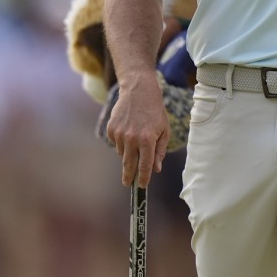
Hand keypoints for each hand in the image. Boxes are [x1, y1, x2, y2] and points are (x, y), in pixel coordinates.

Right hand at [106, 71, 168, 187]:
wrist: (139, 91)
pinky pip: (116, 143)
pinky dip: (121, 142)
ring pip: (122, 153)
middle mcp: (132, 138)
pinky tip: (128, 130)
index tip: (141, 186)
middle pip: (129, 165)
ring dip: (128, 153)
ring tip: (136, 138)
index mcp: (148, 140)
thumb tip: (156, 169)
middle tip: (128, 183)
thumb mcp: (164, 130)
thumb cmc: (155, 111)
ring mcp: (120, 134)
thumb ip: (160, 151)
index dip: (143, 178)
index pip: (144, 166)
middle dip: (129, 176)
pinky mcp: (111, 129)